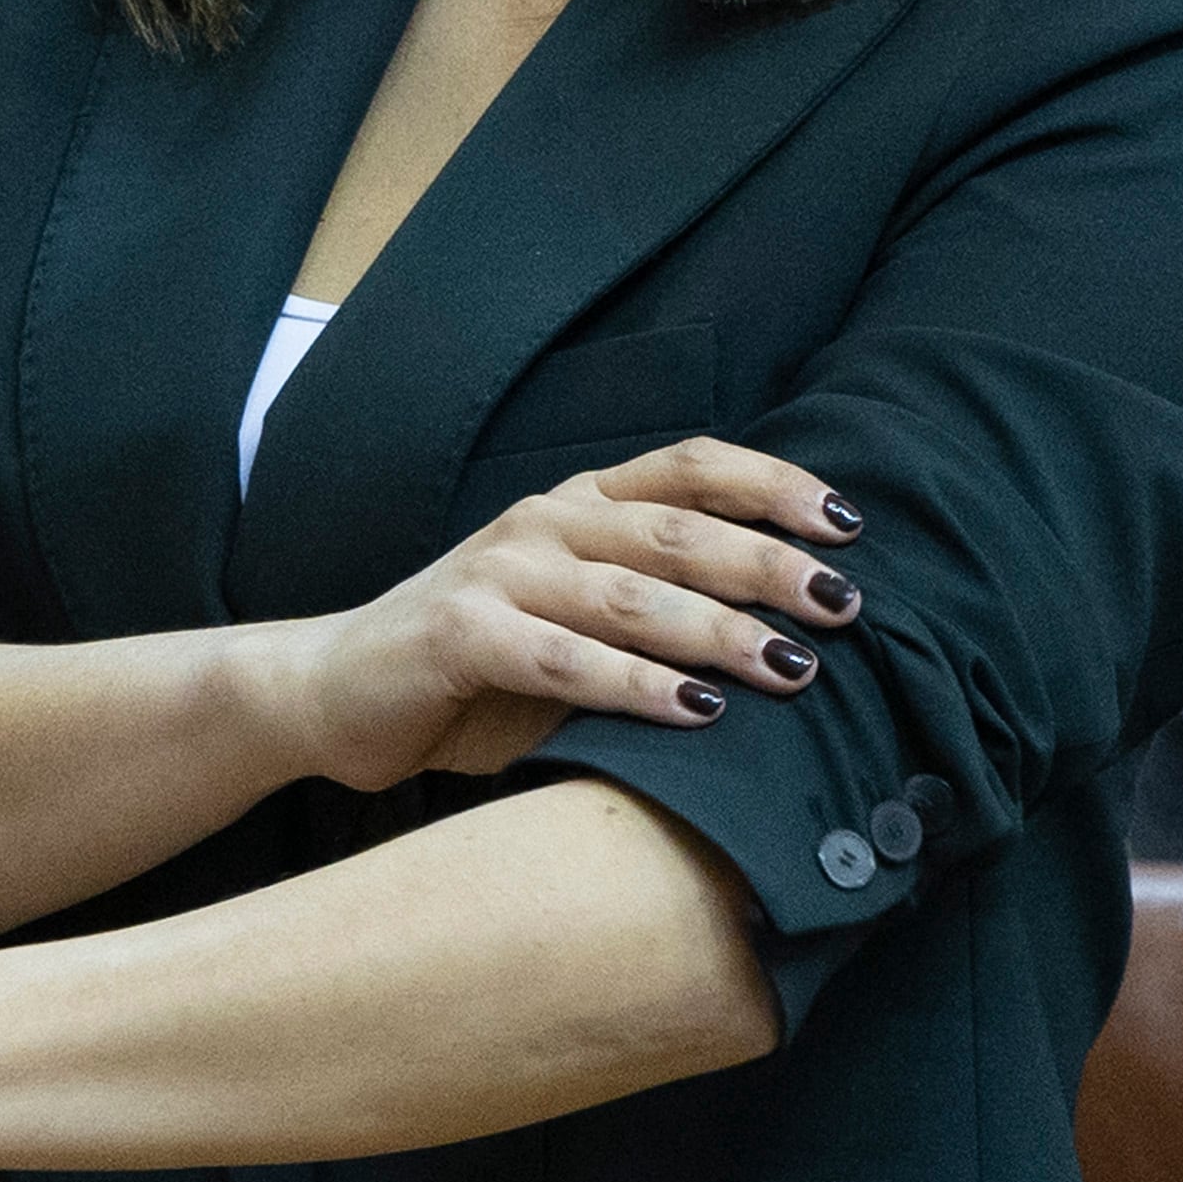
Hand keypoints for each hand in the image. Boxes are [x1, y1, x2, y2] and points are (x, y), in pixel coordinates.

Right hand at [280, 437, 864, 789]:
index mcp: (577, 507)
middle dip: (770, 566)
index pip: (690, 469)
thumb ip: (655, 620)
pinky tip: (698, 712)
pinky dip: (638, 685)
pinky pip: (565, 658)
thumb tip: (793, 646)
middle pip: (678, 530)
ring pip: (631, 594)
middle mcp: (542, 523)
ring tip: (793, 669)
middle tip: (845, 606)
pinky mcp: (462, 634)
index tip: (850, 526)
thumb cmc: (473, 669)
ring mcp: (498, 573)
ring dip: (720, 631)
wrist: (332, 691)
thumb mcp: (574, 627)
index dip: (774, 487)